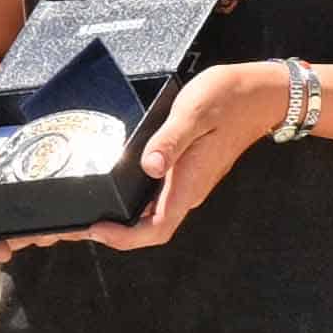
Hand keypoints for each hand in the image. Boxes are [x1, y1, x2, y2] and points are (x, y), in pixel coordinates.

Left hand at [31, 61, 283, 256]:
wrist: (261, 93)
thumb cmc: (228, 100)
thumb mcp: (194, 113)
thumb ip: (170, 141)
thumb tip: (149, 166)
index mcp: (188, 184)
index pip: (154, 229)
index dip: (123, 238)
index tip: (94, 229)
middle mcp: (187, 191)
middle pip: (145, 227)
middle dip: (109, 232)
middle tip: (72, 225)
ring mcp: (186, 183)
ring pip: (148, 213)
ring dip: (118, 218)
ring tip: (83, 210)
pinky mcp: (185, 171)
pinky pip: (154, 196)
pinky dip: (129, 199)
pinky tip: (110, 187)